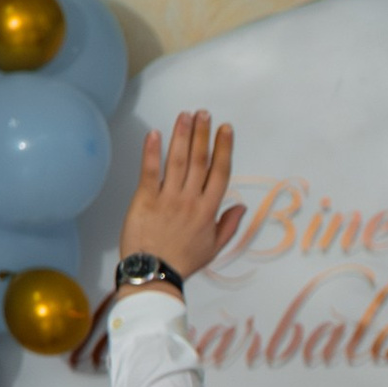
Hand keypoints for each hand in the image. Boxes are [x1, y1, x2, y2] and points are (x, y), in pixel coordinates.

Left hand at [119, 112, 241, 281]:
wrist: (154, 272)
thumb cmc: (183, 262)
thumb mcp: (213, 247)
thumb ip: (228, 225)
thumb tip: (241, 206)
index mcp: (208, 210)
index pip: (220, 172)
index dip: (223, 148)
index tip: (226, 129)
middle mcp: (190, 200)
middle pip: (199, 160)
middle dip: (202, 134)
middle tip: (204, 114)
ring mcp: (168, 198)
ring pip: (178, 161)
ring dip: (182, 136)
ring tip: (185, 115)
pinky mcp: (145, 199)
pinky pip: (150, 171)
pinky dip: (152, 151)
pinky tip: (155, 134)